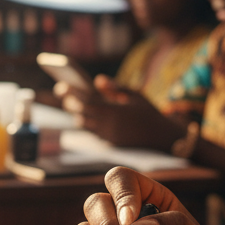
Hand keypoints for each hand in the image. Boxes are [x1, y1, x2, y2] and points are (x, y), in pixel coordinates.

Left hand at [58, 78, 179, 148]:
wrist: (162, 137)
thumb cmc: (149, 112)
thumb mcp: (135, 95)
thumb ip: (115, 87)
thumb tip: (97, 80)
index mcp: (114, 111)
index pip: (87, 101)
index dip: (73, 93)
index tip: (62, 85)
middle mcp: (108, 126)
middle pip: (81, 113)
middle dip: (70, 102)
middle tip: (61, 90)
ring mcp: (108, 136)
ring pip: (84, 124)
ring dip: (77, 113)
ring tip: (71, 102)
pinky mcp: (110, 144)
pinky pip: (92, 131)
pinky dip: (87, 122)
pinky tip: (83, 114)